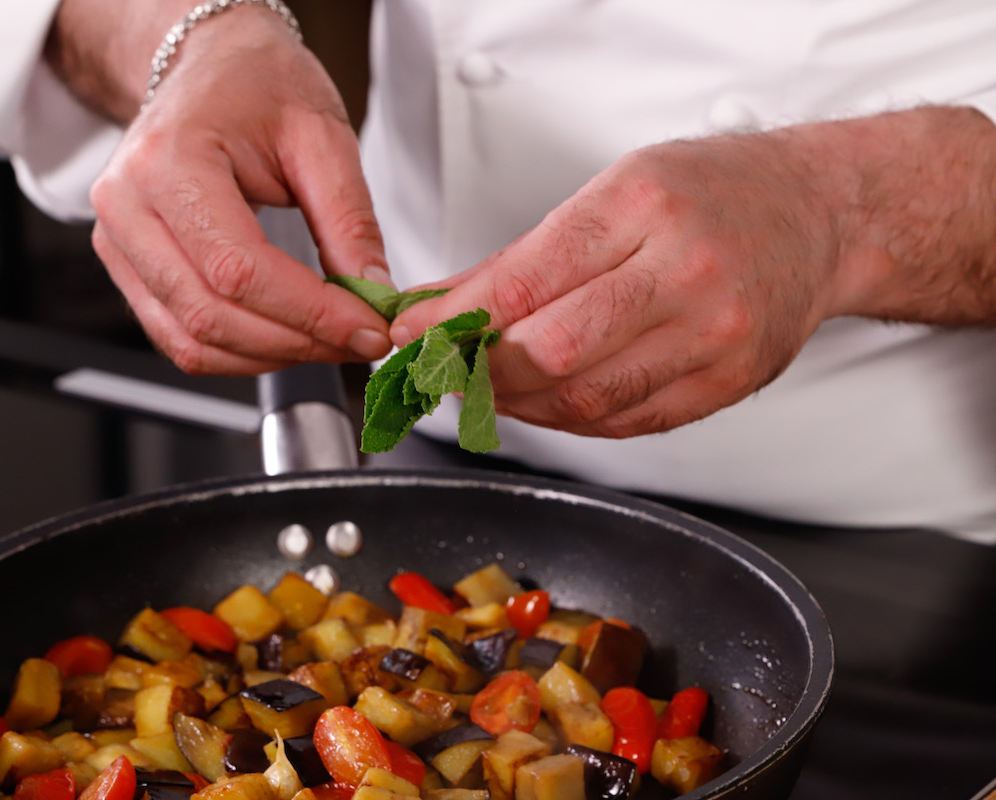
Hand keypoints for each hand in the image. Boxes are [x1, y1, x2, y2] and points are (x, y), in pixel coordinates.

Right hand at [85, 7, 392, 374]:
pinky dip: (239, 354)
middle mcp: (128, 206)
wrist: (207, 66)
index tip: (367, 328)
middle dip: (298, 342)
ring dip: (270, 358)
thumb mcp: (320, 135)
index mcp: (169, 160)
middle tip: (360, 340)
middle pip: (211, 315)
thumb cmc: (254, 84)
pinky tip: (287, 339)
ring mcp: (117, 241)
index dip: (310, 314)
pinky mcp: (126, 268)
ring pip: (191, 341)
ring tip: (330, 342)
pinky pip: (178, 338)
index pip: (238, 269)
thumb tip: (372, 294)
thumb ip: (348, 220)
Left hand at [391, 130, 853, 437]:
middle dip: (480, 372)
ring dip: (518, 404)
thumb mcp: (612, 191)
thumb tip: (437, 308)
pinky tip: (544, 402)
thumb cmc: (710, 193)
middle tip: (447, 369)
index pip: (524, 283)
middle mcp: (684, 271)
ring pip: (585, 400)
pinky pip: (627, 423)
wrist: (817, 216)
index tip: (411, 335)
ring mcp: (714, 336)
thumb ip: (521, 258)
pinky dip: (569, 420)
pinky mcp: (729, 385)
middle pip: (551, 353)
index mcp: (642, 206)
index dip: (452, 322)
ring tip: (488, 387)